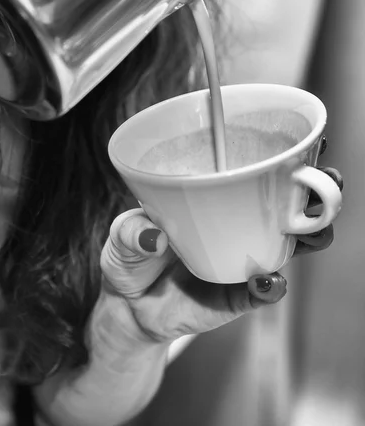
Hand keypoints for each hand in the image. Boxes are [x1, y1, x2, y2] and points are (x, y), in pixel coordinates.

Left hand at [99, 137, 341, 345]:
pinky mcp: (239, 295)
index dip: (292, 156)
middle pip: (291, 205)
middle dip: (319, 192)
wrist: (129, 309)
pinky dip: (270, 285)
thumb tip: (155, 236)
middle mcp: (240, 224)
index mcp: (218, 198)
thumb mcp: (121, 236)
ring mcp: (243, 258)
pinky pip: (265, 291)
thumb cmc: (131, 259)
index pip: (260, 173)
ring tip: (313, 231)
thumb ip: (130, 231)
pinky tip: (266, 279)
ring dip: (311, 236)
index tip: (314, 140)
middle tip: (328, 181)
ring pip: (292, 245)